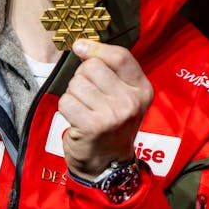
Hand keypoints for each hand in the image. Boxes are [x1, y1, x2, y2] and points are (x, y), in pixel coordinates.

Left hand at [58, 40, 152, 179]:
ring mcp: (113, 114)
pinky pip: (67, 101)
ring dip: (74, 95)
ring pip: (76, 84)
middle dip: (83, 78)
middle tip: (89, 97)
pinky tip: (76, 119)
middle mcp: (131, 101)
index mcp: (143, 89)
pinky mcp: (92, 126)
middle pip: (92, 67)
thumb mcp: (123, 95)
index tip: (81, 48)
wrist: (106, 163)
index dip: (96, 48)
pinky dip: (66, 109)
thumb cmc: (111, 124)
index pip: (119, 56)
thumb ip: (109, 69)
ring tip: (84, 109)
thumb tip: (81, 45)